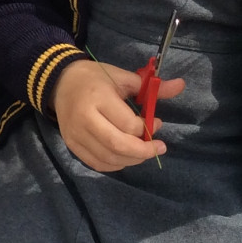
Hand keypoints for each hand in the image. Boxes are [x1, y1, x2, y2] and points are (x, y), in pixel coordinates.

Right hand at [51, 59, 186, 171]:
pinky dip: (116, 164)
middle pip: (118, 146)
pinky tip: (126, 157)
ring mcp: (76, 134)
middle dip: (144, 152)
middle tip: (158, 148)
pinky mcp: (71, 145)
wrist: (60, 82)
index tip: (157, 122)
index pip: (127, 124)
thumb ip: (151, 87)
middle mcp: (84, 118)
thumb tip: (181, 86)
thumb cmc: (95, 78)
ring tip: (143, 151)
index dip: (147, 129)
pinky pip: (97, 163)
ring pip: (109, 158)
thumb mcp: (122, 77)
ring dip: (132, 159)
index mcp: (98, 97)